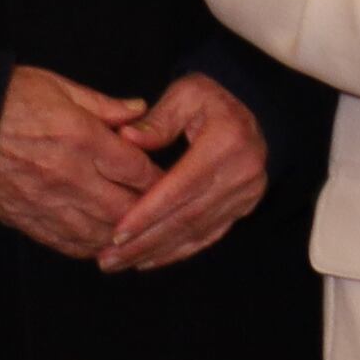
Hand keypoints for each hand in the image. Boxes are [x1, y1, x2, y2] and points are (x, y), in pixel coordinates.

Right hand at [0, 64, 159, 258]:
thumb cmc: (9, 99)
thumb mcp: (61, 88)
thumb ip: (105, 105)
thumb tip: (140, 111)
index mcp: (81, 139)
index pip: (137, 169)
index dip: (162, 176)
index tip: (176, 178)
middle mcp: (68, 176)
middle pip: (125, 207)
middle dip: (150, 210)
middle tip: (166, 208)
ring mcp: (47, 202)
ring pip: (100, 232)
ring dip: (124, 234)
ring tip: (141, 230)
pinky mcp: (27, 219)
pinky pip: (67, 243)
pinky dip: (91, 246)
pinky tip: (104, 242)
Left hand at [97, 74, 269, 272]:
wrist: (251, 111)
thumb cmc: (211, 101)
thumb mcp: (185, 95)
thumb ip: (156, 121)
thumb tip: (125, 139)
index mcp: (227, 142)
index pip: (181, 187)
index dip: (148, 213)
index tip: (115, 233)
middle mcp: (242, 172)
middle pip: (187, 217)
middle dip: (144, 241)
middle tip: (107, 258)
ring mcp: (247, 193)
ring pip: (196, 232)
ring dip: (155, 251)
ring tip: (118, 263)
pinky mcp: (244, 206)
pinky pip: (209, 236)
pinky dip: (177, 252)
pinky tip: (148, 260)